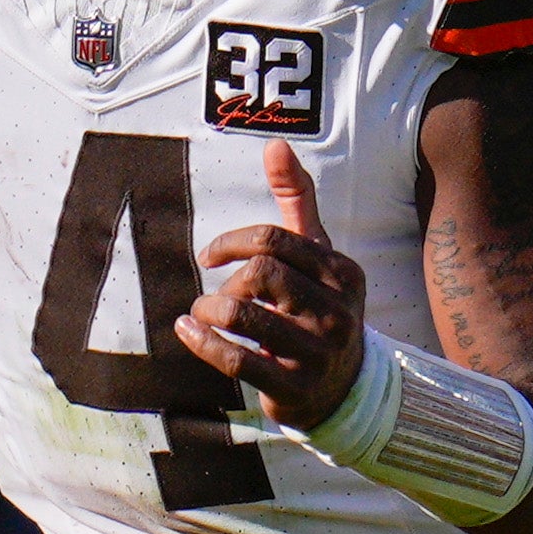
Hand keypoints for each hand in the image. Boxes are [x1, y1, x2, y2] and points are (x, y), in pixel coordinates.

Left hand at [177, 142, 369, 427]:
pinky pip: (236, 360)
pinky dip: (201, 342)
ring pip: (243, 315)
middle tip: (217, 294)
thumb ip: (297, 200)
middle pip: (260, 273)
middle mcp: (336, 311)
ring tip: (201, 313)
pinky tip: (188, 331)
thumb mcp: (317, 254)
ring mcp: (318, 352)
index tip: (209, 256)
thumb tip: (277, 144)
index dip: (232, 242)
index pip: (275, 240)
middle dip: (227, 280)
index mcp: (341, 272)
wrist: (345, 389)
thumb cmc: (318, 307)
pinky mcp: (294, 387)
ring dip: (209, 310)